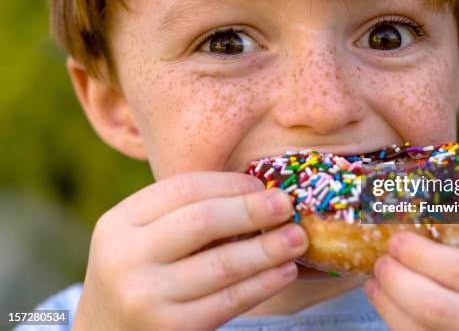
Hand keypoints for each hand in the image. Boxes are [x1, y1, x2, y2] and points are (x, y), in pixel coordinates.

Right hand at [72, 172, 307, 330]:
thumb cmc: (140, 275)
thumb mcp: (142, 238)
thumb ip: (184, 215)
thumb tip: (258, 194)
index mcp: (119, 222)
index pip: (183, 189)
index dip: (229, 183)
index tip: (261, 184)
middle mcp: (125, 257)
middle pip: (203, 220)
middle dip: (251, 210)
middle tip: (286, 205)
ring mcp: (146, 297)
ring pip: (223, 263)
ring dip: (268, 248)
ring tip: (297, 237)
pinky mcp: (171, 330)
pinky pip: (229, 301)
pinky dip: (263, 284)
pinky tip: (285, 271)